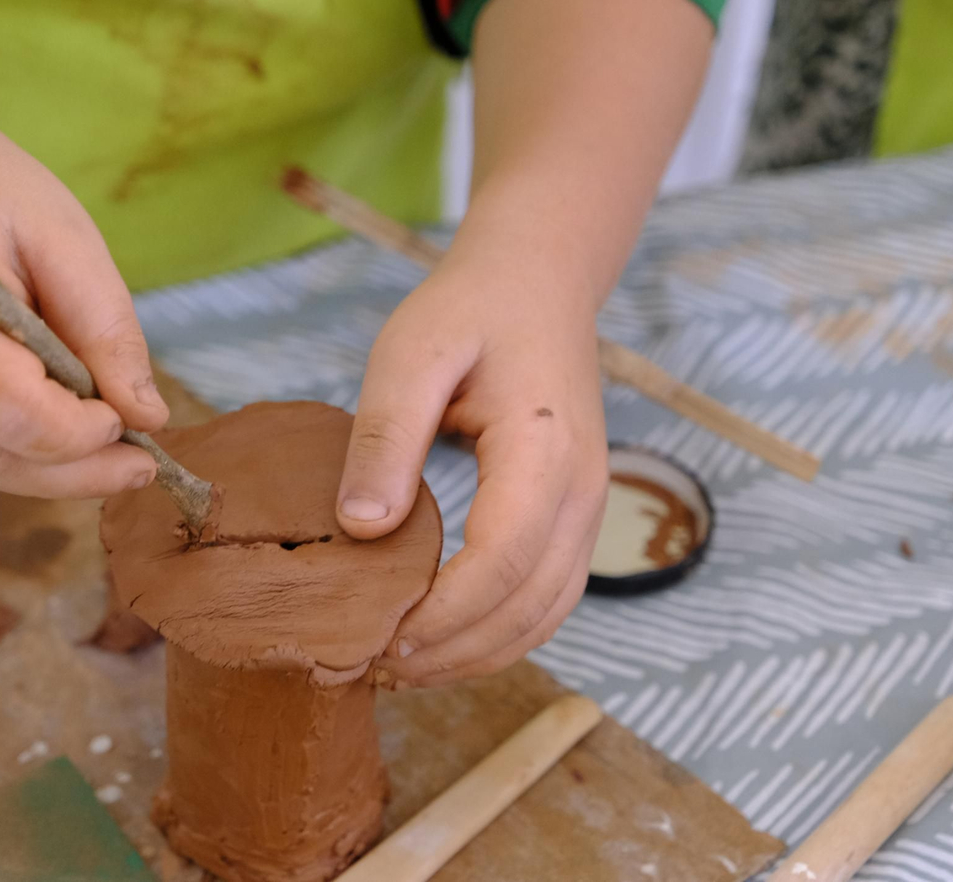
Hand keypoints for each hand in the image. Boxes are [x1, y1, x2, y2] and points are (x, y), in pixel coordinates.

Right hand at [0, 100, 168, 497]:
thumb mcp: (60, 232)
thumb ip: (105, 325)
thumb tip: (145, 419)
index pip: (9, 410)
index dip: (78, 437)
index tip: (128, 426)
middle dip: (69, 470)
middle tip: (131, 465)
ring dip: (34, 470)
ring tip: (87, 445)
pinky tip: (29, 427)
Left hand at [337, 225, 608, 686]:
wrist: (537, 283)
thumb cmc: (468, 312)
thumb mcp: (410, 353)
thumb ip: (386, 436)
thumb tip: (363, 528)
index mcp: (543, 450)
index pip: (502, 560)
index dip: (442, 613)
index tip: (379, 636)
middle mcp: (583, 491)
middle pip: (528, 606)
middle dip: (452, 651)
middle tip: (373, 668)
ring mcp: (589, 509)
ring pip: (546, 615)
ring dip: (477, 655)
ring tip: (401, 669)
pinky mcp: (576, 518)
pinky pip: (549, 598)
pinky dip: (501, 635)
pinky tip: (444, 643)